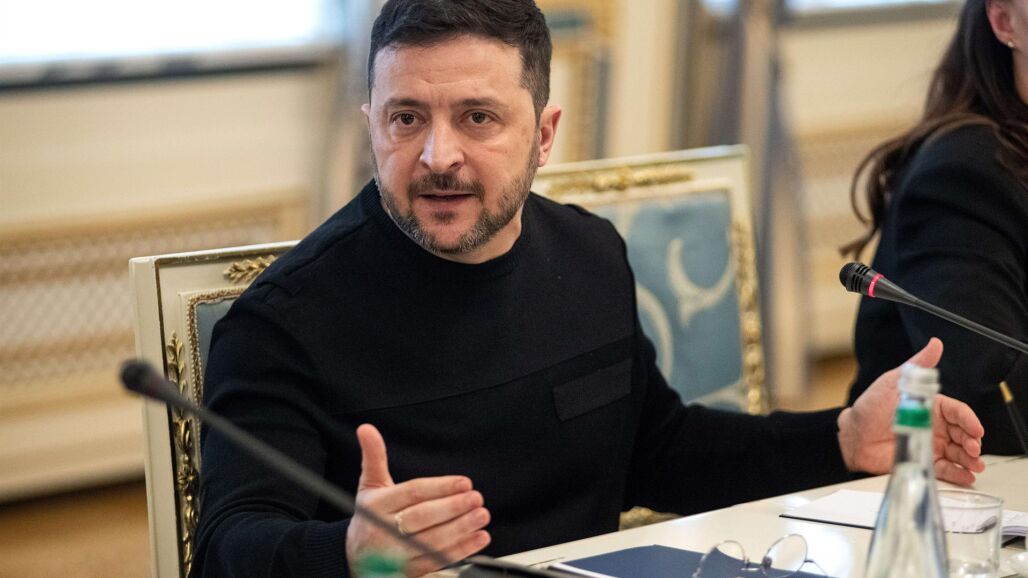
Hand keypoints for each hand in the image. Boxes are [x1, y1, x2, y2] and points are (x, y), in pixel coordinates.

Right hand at [345, 424, 490, 576]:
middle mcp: (383, 530)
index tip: (464, 482)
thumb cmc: (369, 517)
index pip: (412, 493)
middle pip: (422, 517)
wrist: (352, 557)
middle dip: (453, 508)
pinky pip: (437, 561)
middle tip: (476, 498)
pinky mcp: (407, 572)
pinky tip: (479, 538)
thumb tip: (367, 429)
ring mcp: (395, 555)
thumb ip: (374, 457)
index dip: (440, 487)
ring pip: (431, 541)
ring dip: (461, 530)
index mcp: (376, 506)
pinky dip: (461, 551)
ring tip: (482, 516)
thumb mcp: (369, 486)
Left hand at [837, 338, 985, 484]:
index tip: (976, 429)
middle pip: (963, 434)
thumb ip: (918, 365)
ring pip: (958, 453)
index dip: (970, 421)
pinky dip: (957, 473)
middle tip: (973, 448)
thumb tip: (935, 344)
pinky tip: (965, 476)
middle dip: (972, 441)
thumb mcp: (894, 382)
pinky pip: (945, 469)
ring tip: (974, 464)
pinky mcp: (923, 460)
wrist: (852, 435)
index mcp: (932, 406)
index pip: (959, 412)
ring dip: (970, 459)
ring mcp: (930, 444)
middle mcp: (935, 426)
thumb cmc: (870, 407)